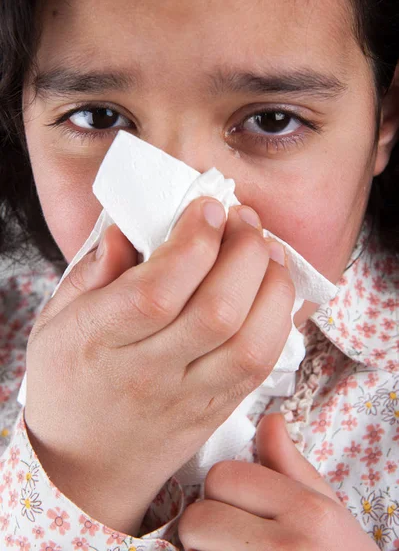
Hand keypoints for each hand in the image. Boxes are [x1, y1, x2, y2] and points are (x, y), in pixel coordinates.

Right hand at [25, 198, 294, 534]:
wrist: (84, 468)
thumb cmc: (68, 386)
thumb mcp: (56, 323)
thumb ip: (91, 273)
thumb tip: (127, 229)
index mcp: (100, 342)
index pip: (158, 290)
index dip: (194, 241)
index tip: (208, 207)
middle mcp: (150, 372)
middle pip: (218, 311)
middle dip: (244, 252)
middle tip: (243, 220)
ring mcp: (190, 397)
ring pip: (251, 343)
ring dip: (273, 286)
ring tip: (266, 250)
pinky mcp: (218, 410)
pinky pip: (262, 366)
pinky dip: (278, 320)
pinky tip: (272, 289)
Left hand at [179, 413, 378, 549]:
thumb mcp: (328, 510)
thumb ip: (290, 465)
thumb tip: (268, 419)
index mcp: (307, 511)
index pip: (223, 477)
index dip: (224, 490)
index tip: (238, 506)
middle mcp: (285, 546)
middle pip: (198, 517)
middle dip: (206, 526)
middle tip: (231, 538)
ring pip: (192, 550)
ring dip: (205, 550)